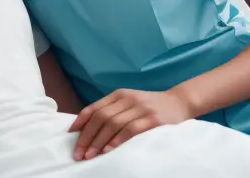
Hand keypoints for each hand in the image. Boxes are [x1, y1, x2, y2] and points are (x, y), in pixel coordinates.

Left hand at [68, 88, 191, 160]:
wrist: (178, 102)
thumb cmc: (150, 106)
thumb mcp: (129, 102)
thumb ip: (113, 110)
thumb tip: (88, 128)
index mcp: (119, 94)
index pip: (95, 107)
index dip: (81, 120)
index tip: (71, 134)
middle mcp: (128, 99)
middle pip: (101, 117)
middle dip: (87, 136)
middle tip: (78, 153)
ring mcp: (140, 108)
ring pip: (113, 124)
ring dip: (99, 141)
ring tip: (90, 155)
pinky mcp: (152, 119)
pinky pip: (131, 129)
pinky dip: (118, 140)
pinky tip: (109, 150)